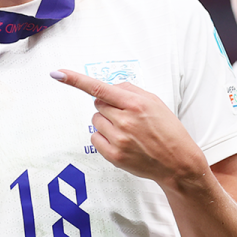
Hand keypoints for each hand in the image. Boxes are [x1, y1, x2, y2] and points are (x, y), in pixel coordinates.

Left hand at [50, 69, 207, 186]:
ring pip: (95, 120)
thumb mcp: (154, 102)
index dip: (76, 80)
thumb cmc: (168, 130)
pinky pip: (94, 138)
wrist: (179, 163)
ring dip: (106, 122)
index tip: (57, 73)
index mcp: (135, 104)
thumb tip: (107, 87)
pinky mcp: (114, 156)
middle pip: (97, 104)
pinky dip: (104, 138)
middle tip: (128, 117)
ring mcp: (118, 140)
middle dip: (108, 107)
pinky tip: (122, 142)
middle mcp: (125, 121)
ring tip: (128, 131)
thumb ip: (129, 91)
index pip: (99, 88)